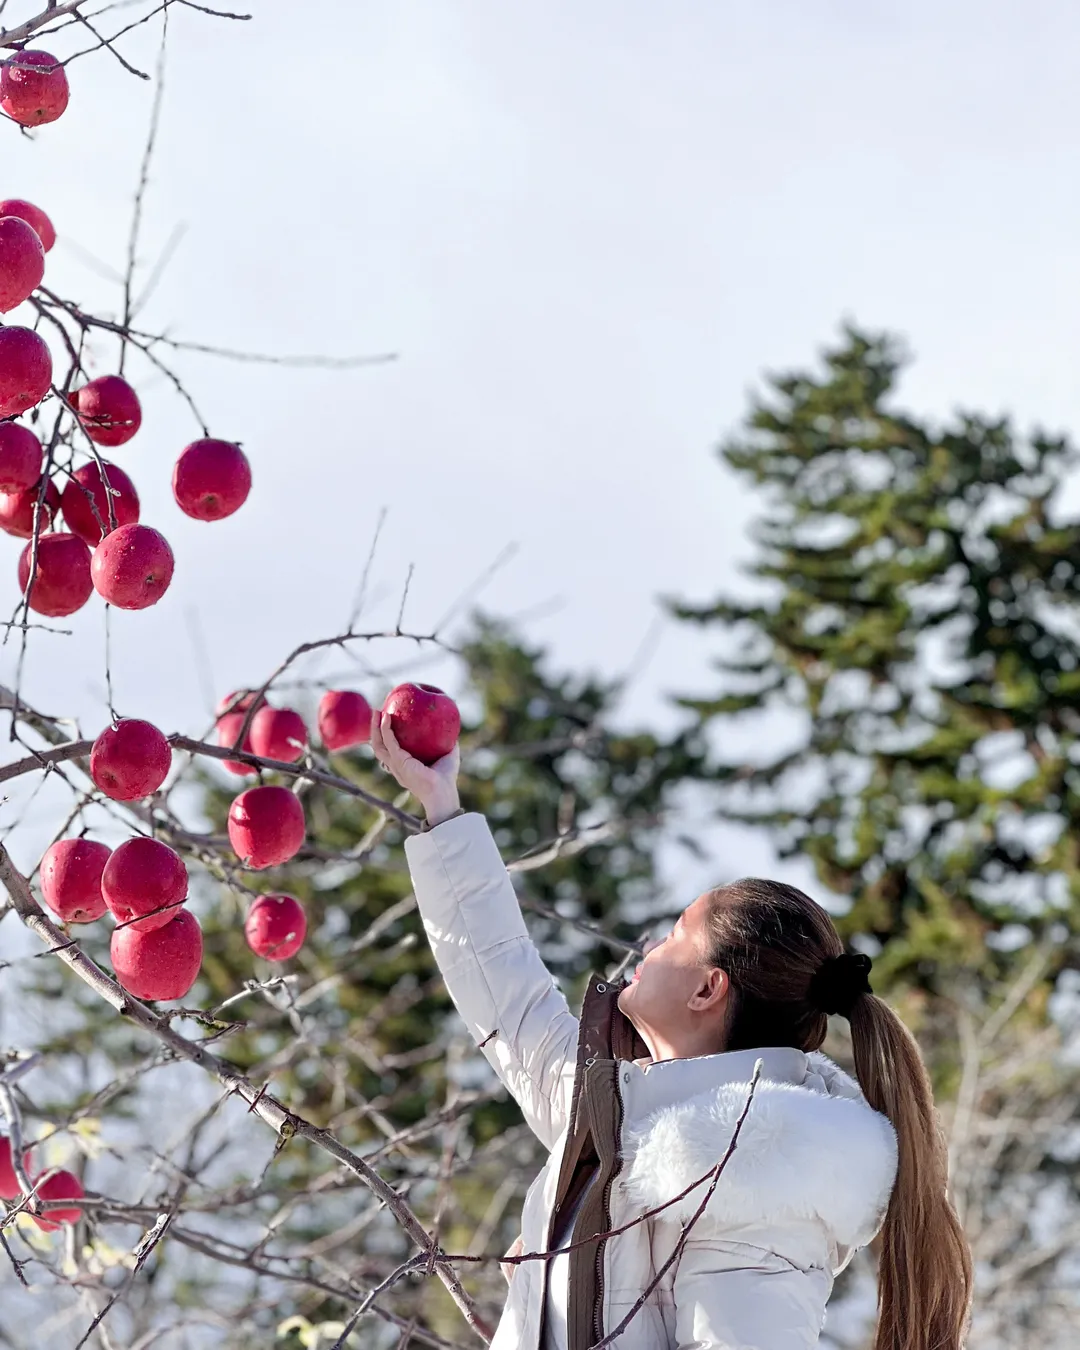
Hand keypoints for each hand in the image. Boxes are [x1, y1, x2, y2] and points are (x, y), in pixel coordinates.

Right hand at [371, 709, 460, 824]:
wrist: (443, 792)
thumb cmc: (447, 778)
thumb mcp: (448, 755)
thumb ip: (449, 743)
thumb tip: (453, 730)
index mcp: (404, 766)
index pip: (389, 750)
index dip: (384, 736)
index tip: (386, 721)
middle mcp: (396, 767)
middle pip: (378, 746)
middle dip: (375, 729)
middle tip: (377, 712)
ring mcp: (395, 765)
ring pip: (378, 745)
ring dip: (375, 727)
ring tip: (377, 711)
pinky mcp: (399, 762)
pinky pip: (389, 742)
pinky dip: (386, 729)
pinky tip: (387, 717)